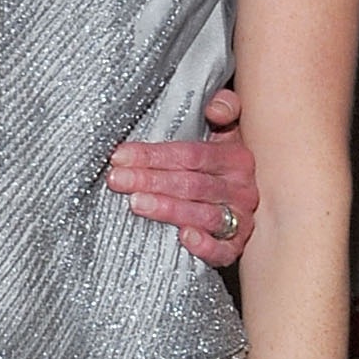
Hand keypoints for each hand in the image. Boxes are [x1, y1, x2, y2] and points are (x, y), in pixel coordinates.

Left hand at [106, 89, 257, 266]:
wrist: (240, 204)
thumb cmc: (215, 168)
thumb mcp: (222, 134)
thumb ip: (222, 110)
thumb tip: (215, 107)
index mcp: (235, 158)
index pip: (190, 154)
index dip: (154, 155)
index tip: (119, 156)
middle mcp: (241, 188)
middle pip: (191, 183)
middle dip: (150, 180)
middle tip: (117, 179)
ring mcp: (240, 219)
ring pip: (203, 214)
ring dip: (168, 209)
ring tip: (135, 204)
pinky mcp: (236, 247)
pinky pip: (223, 250)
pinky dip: (205, 246)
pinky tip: (183, 238)